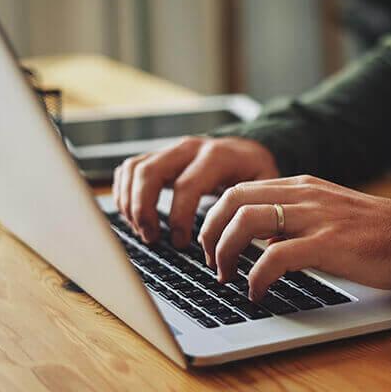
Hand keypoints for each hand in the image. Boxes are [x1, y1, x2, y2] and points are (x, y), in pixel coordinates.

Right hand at [112, 136, 278, 245]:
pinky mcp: (159, 156)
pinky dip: (124, 193)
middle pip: (149, 173)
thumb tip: (238, 242)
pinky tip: (134, 217)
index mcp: (217, 156)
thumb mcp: (265, 187)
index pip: (186, 186)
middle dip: (143, 210)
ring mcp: (171, 150)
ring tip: (143, 231)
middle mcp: (189, 148)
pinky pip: (129, 169)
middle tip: (151, 238)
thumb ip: (252, 209)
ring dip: (130, 203)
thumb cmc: (256, 172)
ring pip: (134, 170)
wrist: (249, 150)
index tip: (181, 243)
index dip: (179, 217)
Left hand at [197, 175, 390, 301]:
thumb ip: (295, 220)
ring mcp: (316, 217)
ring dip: (225, 252)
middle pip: (233, 199)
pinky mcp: (329, 243)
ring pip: (246, 221)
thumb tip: (263, 238)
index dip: (216, 218)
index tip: (212, 245)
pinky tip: (257, 292)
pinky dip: (256, 276)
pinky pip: (275, 255)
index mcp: (302, 186)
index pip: (240, 189)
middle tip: (211, 263)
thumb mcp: (329, 215)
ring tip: (227, 277)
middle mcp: (304, 194)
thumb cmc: (377, 234)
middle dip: (210, 232)